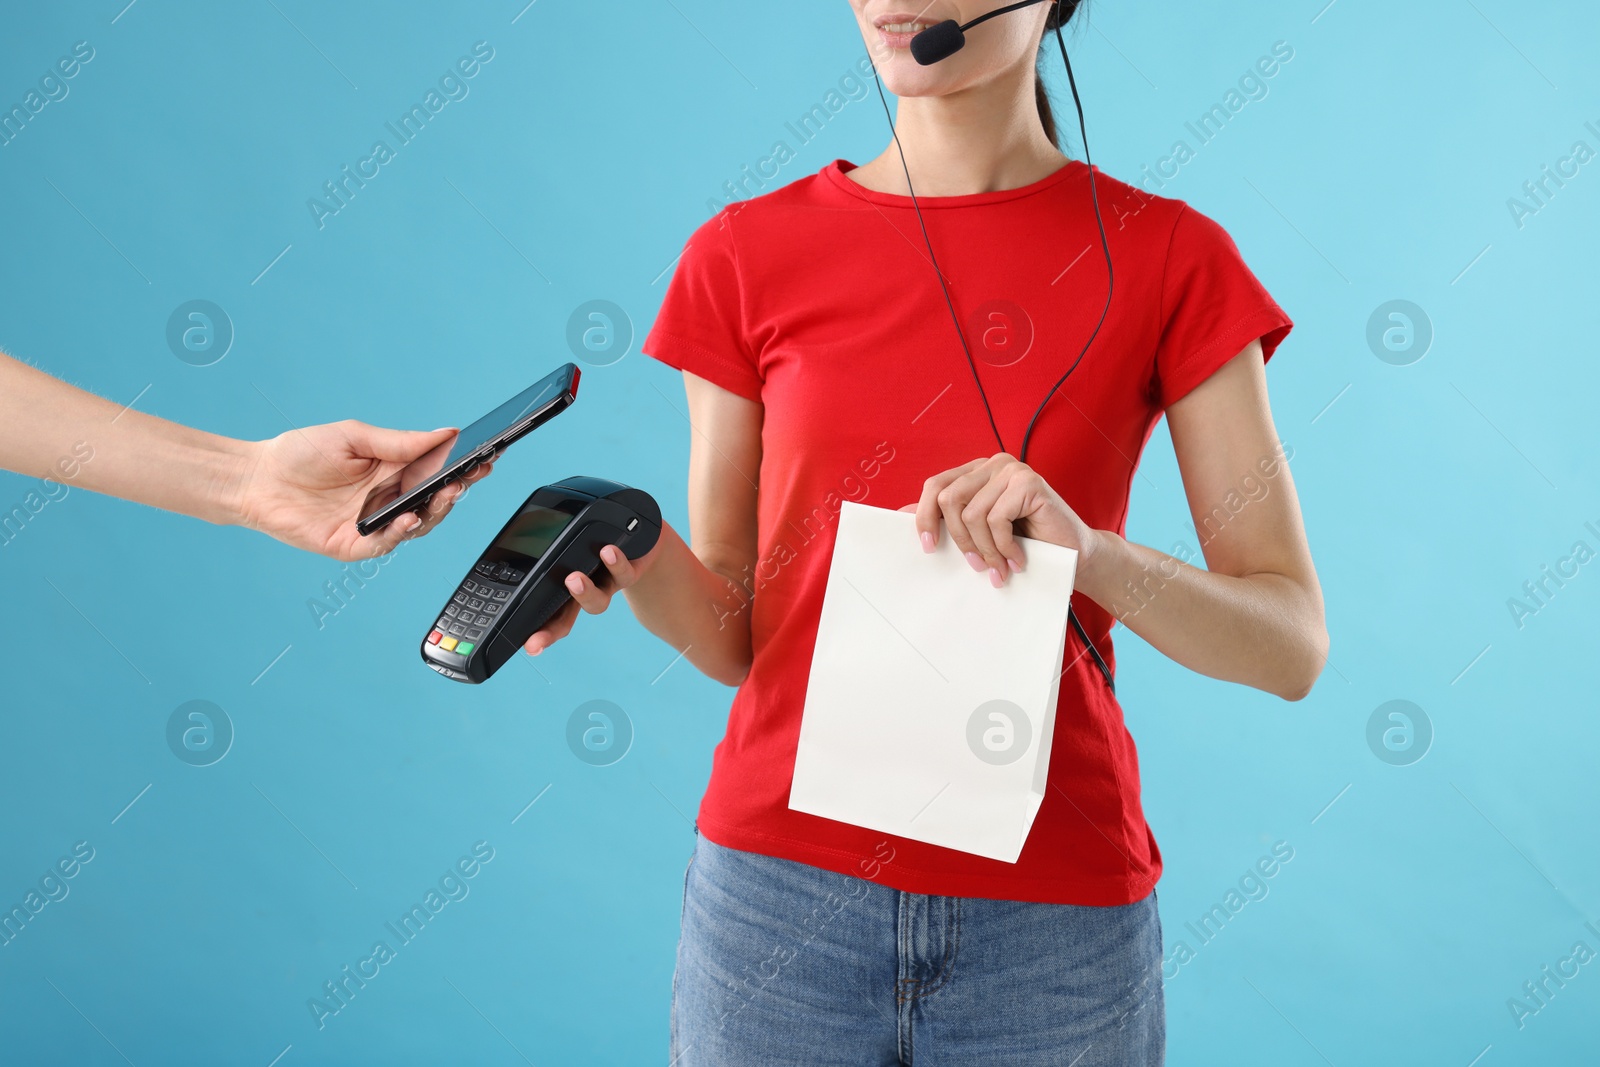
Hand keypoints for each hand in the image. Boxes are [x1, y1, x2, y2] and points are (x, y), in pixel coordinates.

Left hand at [234, 421, 493, 560]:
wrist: (257, 479)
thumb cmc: (301, 453)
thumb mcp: (355, 436)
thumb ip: (400, 441)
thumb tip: (445, 434)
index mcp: (394, 471)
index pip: (439, 471)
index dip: (463, 467)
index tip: (486, 457)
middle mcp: (389, 499)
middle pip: (436, 501)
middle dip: (459, 489)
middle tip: (472, 476)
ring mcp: (374, 524)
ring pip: (419, 525)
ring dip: (436, 511)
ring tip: (446, 494)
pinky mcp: (355, 545)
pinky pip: (386, 543)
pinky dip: (401, 532)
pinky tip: (407, 517)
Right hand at [522, 540, 659, 655]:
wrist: (642, 541)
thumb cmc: (602, 544)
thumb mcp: (574, 548)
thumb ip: (554, 553)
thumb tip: (522, 544)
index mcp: (568, 589)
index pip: (548, 614)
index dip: (539, 633)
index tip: (528, 647)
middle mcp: (587, 591)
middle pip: (566, 618)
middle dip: (551, 631)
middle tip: (537, 638)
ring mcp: (608, 585)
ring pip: (598, 600)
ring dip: (584, 592)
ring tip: (574, 579)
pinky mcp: (630, 571)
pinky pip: (624, 572)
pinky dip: (615, 563)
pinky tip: (608, 552)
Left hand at [904, 452, 1102, 587]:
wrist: (1074, 554)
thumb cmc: (1026, 545)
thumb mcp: (979, 533)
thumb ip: (947, 520)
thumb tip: (898, 514)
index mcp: (976, 472)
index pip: (935, 486)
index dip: (925, 517)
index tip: (929, 548)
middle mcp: (992, 464)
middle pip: (949, 498)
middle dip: (959, 539)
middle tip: (975, 566)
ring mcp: (1012, 470)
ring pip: (972, 514)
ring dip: (984, 550)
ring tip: (999, 568)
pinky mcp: (1029, 482)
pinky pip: (996, 519)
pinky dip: (1004, 546)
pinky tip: (1018, 559)